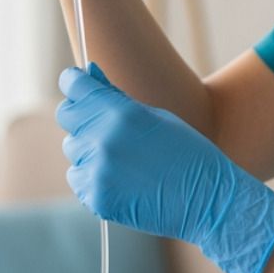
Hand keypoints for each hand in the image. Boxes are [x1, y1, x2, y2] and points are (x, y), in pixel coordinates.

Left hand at [56, 64, 273, 272]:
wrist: (207, 199)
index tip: (77, 83)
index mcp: (121, 113)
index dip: (74, 81)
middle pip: (67, 115)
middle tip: (104, 126)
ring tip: (123, 160)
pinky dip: (93, 178)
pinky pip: (78, 179)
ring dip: (90, 150)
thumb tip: (88, 73)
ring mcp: (97, 171)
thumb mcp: (156, 116)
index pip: (75, 85)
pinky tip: (121, 180)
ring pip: (73, 150)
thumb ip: (116, 97)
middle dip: (81, 115)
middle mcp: (104, 139)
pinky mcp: (96, 198)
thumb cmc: (187, 153)